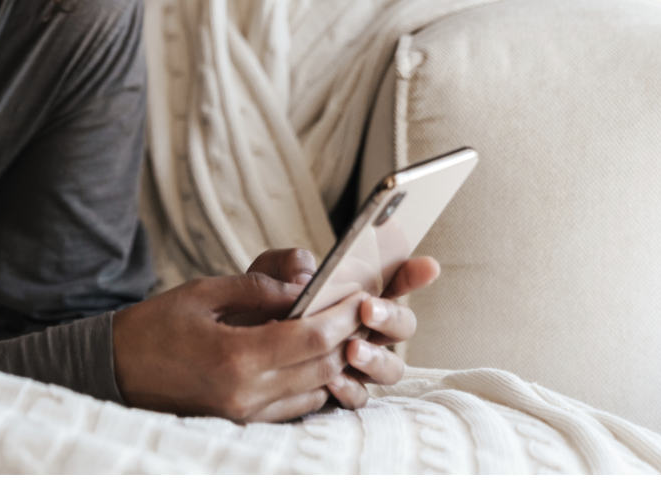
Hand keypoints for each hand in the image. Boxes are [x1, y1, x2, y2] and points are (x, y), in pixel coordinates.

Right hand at [112, 272, 365, 422]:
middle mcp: (246, 394)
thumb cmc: (154, 326)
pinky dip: (312, 381)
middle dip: (348, 336)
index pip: (313, 339)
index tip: (360, 295)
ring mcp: (245, 414)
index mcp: (236, 358)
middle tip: (360, 308)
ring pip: (316, 390)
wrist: (114, 370)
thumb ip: (257, 289)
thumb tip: (304, 286)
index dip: (344, 316)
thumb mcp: (203, 293)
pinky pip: (296, 406)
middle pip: (322, 366)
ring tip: (340, 329)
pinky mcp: (242, 422)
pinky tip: (310, 355)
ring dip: (333, 361)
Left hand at [247, 247, 440, 401]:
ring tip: (352, 349)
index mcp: (356, 294)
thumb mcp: (268, 273)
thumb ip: (288, 264)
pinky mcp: (339, 393)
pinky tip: (332, 380)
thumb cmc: (260, 302)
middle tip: (367, 309)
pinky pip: (359, 397)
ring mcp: (357, 364)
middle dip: (392, 317)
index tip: (427, 265)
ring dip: (377, 357)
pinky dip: (350, 388)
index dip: (413, 274)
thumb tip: (307, 277)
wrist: (234, 340)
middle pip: (403, 326)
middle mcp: (365, 330)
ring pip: (391, 368)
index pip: (394, 281)